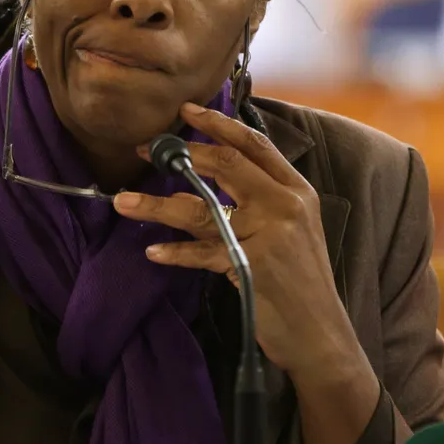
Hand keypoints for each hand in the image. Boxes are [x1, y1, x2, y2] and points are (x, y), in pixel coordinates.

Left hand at [113, 101, 356, 377]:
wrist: (319, 333)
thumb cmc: (300, 283)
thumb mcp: (290, 232)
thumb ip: (254, 203)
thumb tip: (202, 182)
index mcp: (297, 190)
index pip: (255, 144)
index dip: (219, 124)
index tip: (187, 110)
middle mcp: (285, 205)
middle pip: (226, 164)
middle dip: (180, 154)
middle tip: (144, 151)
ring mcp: (269, 233)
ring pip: (201, 208)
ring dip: (157, 206)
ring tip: (123, 202)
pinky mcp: (251, 265)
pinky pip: (201, 253)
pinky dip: (175, 253)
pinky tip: (153, 252)